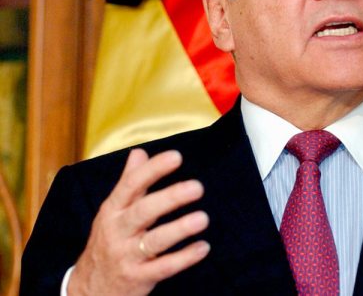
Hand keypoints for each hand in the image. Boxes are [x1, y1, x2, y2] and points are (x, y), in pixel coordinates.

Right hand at [68, 149, 209, 295]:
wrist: (88, 289)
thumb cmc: (107, 241)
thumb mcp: (112, 211)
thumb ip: (128, 181)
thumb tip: (139, 152)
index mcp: (112, 210)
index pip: (131, 185)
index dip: (153, 170)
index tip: (176, 156)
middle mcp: (117, 231)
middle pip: (143, 212)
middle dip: (170, 198)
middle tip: (197, 187)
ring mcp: (127, 256)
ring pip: (154, 242)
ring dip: (179, 229)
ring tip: (203, 218)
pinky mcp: (138, 278)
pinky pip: (163, 268)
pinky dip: (184, 258)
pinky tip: (203, 247)